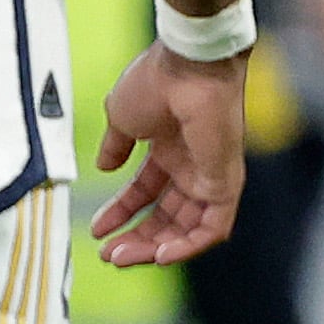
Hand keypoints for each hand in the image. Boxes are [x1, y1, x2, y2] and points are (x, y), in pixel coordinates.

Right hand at [90, 44, 246, 266]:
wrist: (187, 67)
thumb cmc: (156, 82)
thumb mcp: (122, 118)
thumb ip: (114, 146)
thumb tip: (102, 167)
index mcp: (167, 149)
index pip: (144, 193)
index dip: (120, 213)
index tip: (97, 229)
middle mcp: (191, 166)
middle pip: (165, 217)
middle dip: (135, 239)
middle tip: (108, 254)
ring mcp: (209, 176)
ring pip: (187, 229)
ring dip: (155, 248)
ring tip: (123, 256)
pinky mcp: (226, 184)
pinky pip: (212, 227)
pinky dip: (188, 246)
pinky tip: (160, 254)